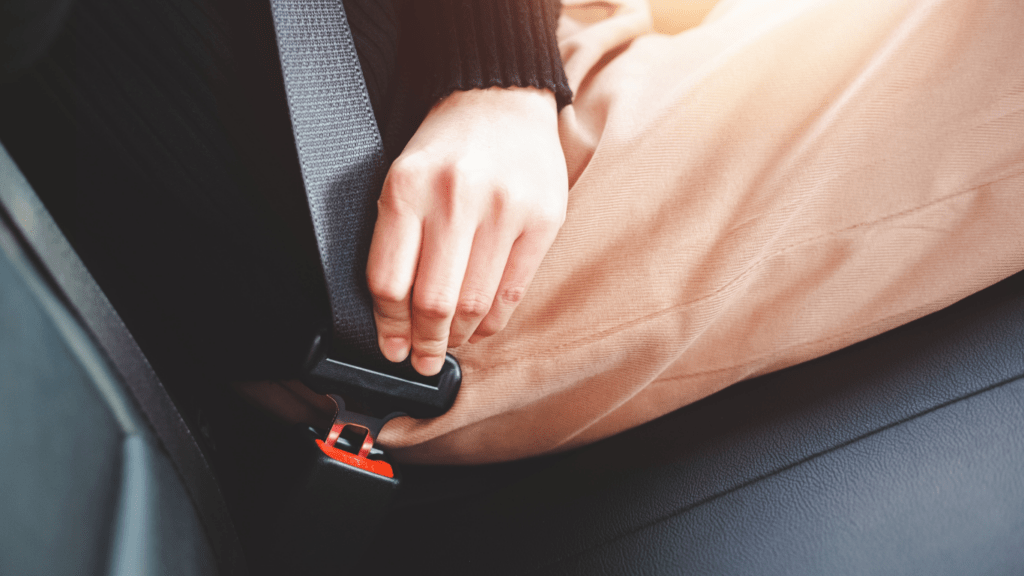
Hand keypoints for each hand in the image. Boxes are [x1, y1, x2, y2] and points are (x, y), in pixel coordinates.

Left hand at [367, 86, 567, 375]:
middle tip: (423, 360)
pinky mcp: (543, 219)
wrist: (501, 98)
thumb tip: (396, 318)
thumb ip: (396, 240)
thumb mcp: (404, 178)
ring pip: (475, 304)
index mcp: (407, 188)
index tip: (392, 349)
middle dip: (425, 343)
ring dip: (460, 336)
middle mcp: (455, 198)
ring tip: (452, 343)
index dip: (388, 328)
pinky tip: (482, 325)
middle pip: (433, 301)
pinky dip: (494, 321)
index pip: (389, 282)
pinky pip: (513, 291)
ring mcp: (504, 209)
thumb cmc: (447, 146)